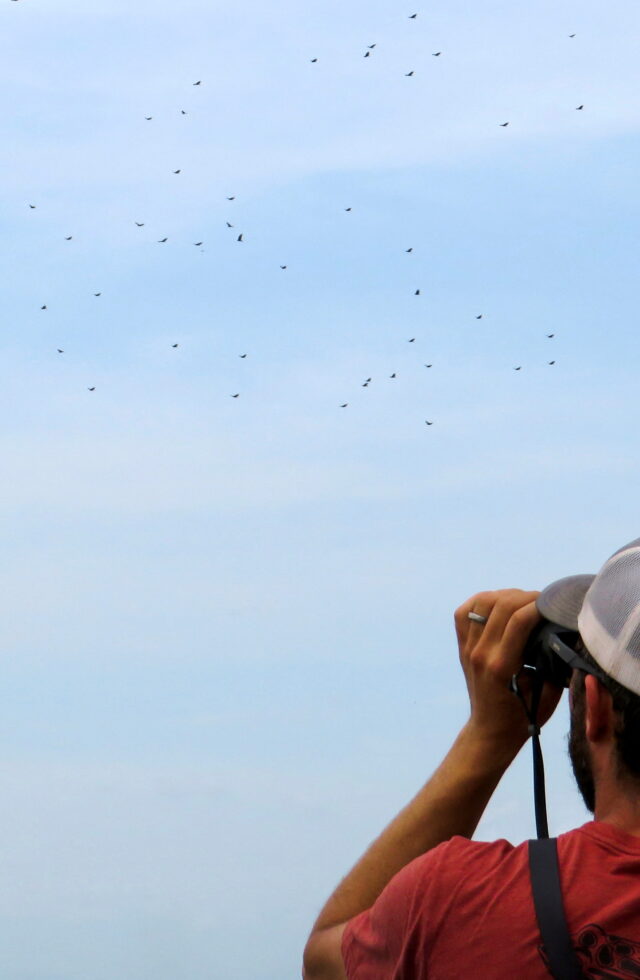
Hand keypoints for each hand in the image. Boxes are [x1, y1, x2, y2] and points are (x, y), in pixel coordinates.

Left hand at [454, 589, 563, 750]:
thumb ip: (554, 662)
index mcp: (501, 667)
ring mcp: (468, 648)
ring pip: (482, 602)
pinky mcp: (462, 646)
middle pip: (501, 605)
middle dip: (527, 596)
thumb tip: (564, 631)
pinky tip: (498, 604)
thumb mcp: (548, 693)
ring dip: (506, 595)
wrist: (491, 730)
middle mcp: (480, 653)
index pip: (519, 621)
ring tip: (524, 601)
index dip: (540, 605)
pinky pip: (464, 612)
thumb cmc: (525, 715)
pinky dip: (481, 601)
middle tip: (545, 601)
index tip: (556, 604)